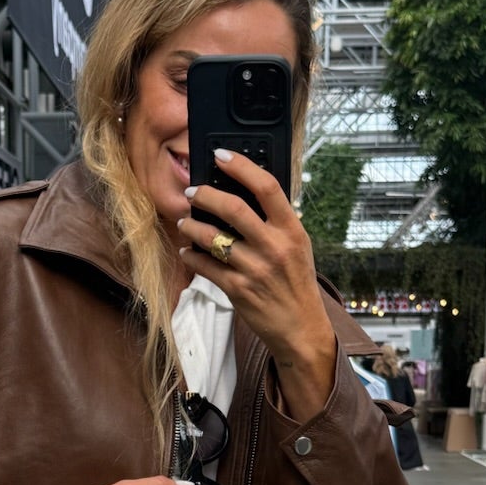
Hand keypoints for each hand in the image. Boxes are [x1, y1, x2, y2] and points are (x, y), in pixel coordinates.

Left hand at [177, 150, 336, 419]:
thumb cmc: (296, 285)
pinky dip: (192, 256)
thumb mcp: (297, 247)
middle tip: (191, 193)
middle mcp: (274, 247)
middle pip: (234, 208)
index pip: (267, 187)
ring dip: (191, 226)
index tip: (221, 155)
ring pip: (213, 238)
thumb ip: (276, 222)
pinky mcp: (238, 290)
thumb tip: (245, 194)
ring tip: (184, 222)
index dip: (241, 166)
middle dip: (205, 195)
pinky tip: (188, 251)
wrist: (301, 329)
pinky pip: (206, 267)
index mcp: (292, 230)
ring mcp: (255, 269)